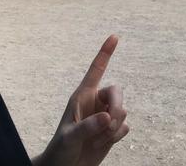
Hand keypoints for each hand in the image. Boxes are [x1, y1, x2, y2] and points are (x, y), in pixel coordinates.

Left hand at [34, 35, 128, 165]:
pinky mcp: (112, 130)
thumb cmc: (60, 150)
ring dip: (113, 127)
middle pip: (117, 92)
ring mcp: (104, 116)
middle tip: (110, 122)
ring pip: (123, 111)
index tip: (114, 36)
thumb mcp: (69, 137)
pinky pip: (125, 127)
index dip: (105, 53)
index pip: (96, 70)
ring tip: (97, 139)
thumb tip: (107, 116)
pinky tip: (102, 143)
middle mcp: (96, 102)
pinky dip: (116, 137)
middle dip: (117, 106)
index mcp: (82, 96)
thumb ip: (87, 126)